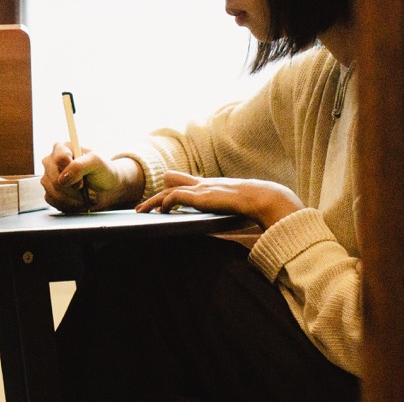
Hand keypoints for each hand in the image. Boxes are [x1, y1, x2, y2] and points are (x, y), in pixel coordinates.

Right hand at [40, 141, 144, 212]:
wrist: (105, 188)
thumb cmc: (102, 171)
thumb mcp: (97, 162)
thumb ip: (80, 166)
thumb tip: (63, 177)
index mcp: (61, 148)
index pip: (60, 159)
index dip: (72, 172)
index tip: (83, 180)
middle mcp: (51, 162)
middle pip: (55, 178)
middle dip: (74, 188)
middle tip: (86, 189)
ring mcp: (48, 177)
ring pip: (54, 191)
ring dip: (73, 198)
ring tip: (84, 196)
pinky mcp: (49, 192)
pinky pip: (53, 201)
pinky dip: (68, 205)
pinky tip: (77, 201)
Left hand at [135, 171, 304, 229]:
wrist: (262, 197)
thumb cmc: (254, 204)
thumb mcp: (237, 204)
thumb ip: (228, 209)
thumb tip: (232, 223)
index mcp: (211, 185)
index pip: (187, 181)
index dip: (173, 187)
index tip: (162, 197)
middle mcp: (203, 184)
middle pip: (172, 183)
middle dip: (156, 196)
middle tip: (141, 208)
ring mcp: (201, 189)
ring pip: (168, 191)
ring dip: (153, 202)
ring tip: (141, 212)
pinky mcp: (200, 196)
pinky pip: (176, 196)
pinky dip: (166, 203)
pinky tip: (161, 212)